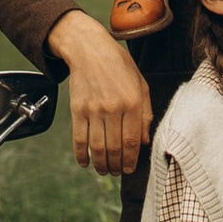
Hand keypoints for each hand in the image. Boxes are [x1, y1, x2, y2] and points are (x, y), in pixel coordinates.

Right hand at [49, 11, 154, 176]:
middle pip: (114, 148)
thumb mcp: (140, 84)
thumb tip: (143, 141)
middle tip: (117, 172)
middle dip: (117, 166)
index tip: (130, 169)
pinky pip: (78, 138)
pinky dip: (81, 155)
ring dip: (101, 165)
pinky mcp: (77, 109)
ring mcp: (93, 110)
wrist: (88, 48)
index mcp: (132, 102)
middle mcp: (113, 108)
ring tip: (104, 170)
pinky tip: (85, 163)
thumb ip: (145, 113)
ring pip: (97, 148)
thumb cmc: (118, 65)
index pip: (132, 141)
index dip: (131, 160)